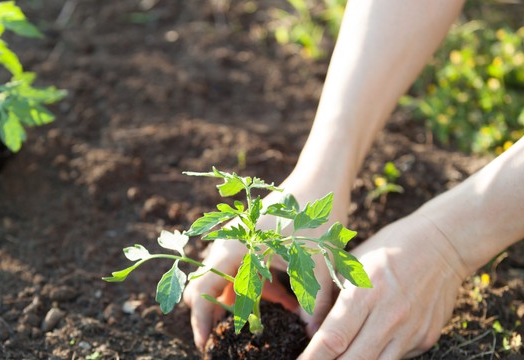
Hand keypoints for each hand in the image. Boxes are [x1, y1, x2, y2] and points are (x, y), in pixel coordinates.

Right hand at [183, 172, 351, 348]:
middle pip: (208, 288)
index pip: (202, 292)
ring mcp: (236, 241)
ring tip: (283, 308)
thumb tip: (312, 336)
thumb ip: (312, 304)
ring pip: (228, 281)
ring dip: (247, 301)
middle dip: (223, 314)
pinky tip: (287, 296)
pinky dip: (258, 288)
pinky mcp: (249, 240)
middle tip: (239, 335)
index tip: (205, 346)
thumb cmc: (315, 218)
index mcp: (233, 249)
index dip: (200, 322)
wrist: (323, 178)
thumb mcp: (315, 265)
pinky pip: (244, 271)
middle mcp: (227, 245)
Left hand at [299, 213, 468, 358]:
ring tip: (338, 359)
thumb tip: (310, 329)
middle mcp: (389, 316)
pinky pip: (395, 359)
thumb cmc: (388, 249)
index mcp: (365, 293)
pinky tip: (366, 349)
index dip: (313, 357)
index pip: (333, 338)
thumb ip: (329, 298)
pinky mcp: (426, 339)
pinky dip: (377, 358)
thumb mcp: (351, 264)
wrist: (442, 245)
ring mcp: (411, 331)